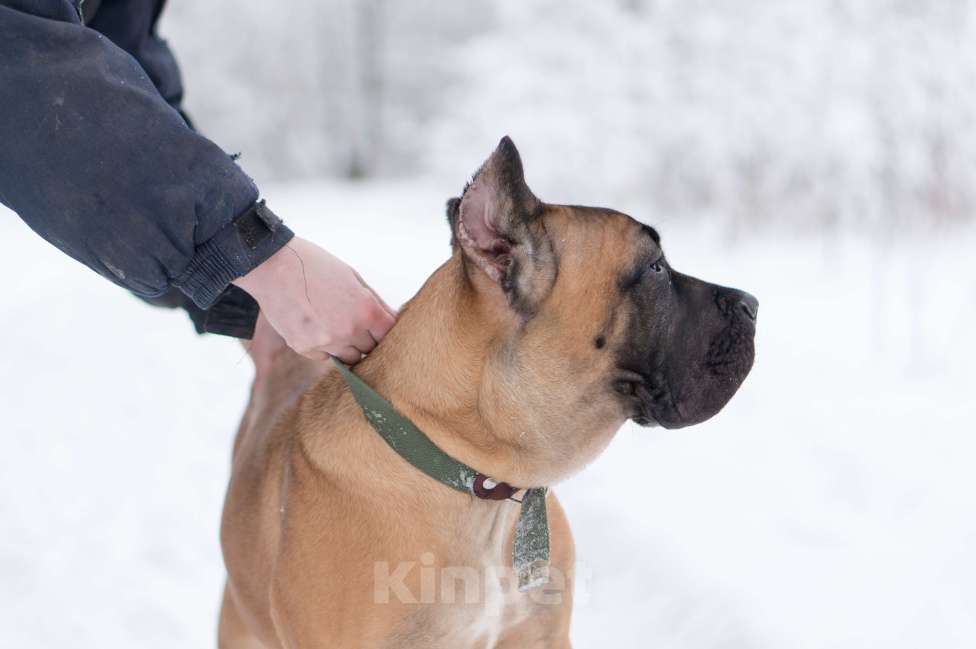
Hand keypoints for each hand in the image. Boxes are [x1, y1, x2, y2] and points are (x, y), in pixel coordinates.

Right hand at [233, 237, 395, 363]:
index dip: (385, 330)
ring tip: (332, 323)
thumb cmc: (316, 266)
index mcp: (367, 310)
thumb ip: (375, 302)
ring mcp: (327, 342)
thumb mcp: (353, 277)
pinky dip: (324, 347)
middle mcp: (350, 330)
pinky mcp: (305, 349)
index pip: (389, 335)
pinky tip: (314, 325)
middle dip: (367, 338)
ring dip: (347, 346)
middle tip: (352, 321)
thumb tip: (392, 321)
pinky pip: (325, 357)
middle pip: (371, 349)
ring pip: (350, 358)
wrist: (273, 266)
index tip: (378, 326)